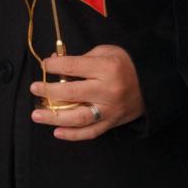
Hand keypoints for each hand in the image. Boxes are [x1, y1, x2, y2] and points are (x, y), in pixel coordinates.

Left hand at [29, 45, 144, 140]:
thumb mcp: (107, 52)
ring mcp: (110, 109)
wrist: (152, 84)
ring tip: (36, 114)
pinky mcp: (112, 122)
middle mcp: (108, 90)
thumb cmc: (126, 64)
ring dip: (54, 117)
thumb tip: (55, 62)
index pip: (74, 67)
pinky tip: (57, 132)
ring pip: (78, 117)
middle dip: (49, 91)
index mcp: (107, 68)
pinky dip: (73, 135)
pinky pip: (90, 132)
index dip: (55, 66)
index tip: (44, 65)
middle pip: (72, 93)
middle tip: (34, 88)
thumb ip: (81, 58)